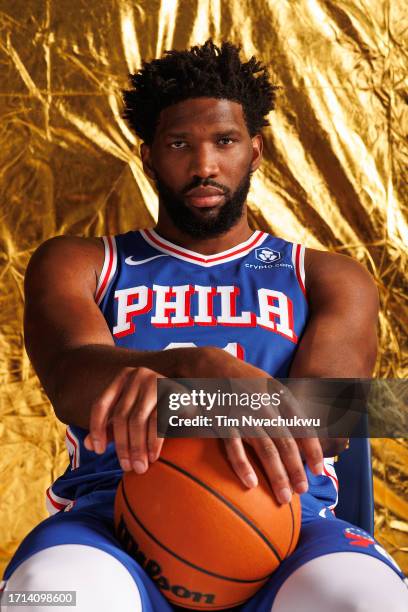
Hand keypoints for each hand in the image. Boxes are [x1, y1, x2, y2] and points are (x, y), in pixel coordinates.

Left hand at [84, 366, 165, 472]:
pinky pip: (158, 422)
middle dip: (122, 446)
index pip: (100, 404)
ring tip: (140, 467)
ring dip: (137, 448)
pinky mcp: (173, 392)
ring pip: (138, 421)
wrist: (189, 400)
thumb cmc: (154, 409)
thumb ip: (110, 428)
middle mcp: (138, 375)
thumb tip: (88, 445)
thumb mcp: (130, 416)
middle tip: (126, 468)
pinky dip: (153, 443)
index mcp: (122, 377)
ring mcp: (156, 381)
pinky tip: (153, 457)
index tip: (99, 451)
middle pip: (121, 416)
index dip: (96, 429)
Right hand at [217, 378, 323, 504]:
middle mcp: (264, 403)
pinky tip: (252, 484)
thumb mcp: (268, 386)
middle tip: (302, 491)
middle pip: (285, 441)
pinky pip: (234, 447)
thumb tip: (306, 435)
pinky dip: (243, 465)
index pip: (302, 425)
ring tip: (284, 497)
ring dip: (276, 475)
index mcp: (278, 394)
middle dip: (296, 469)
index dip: (312, 449)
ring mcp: (243, 412)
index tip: (319, 470)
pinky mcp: (222, 419)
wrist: (209, 365)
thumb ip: (284, 408)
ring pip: (264, 447)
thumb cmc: (243, 380)